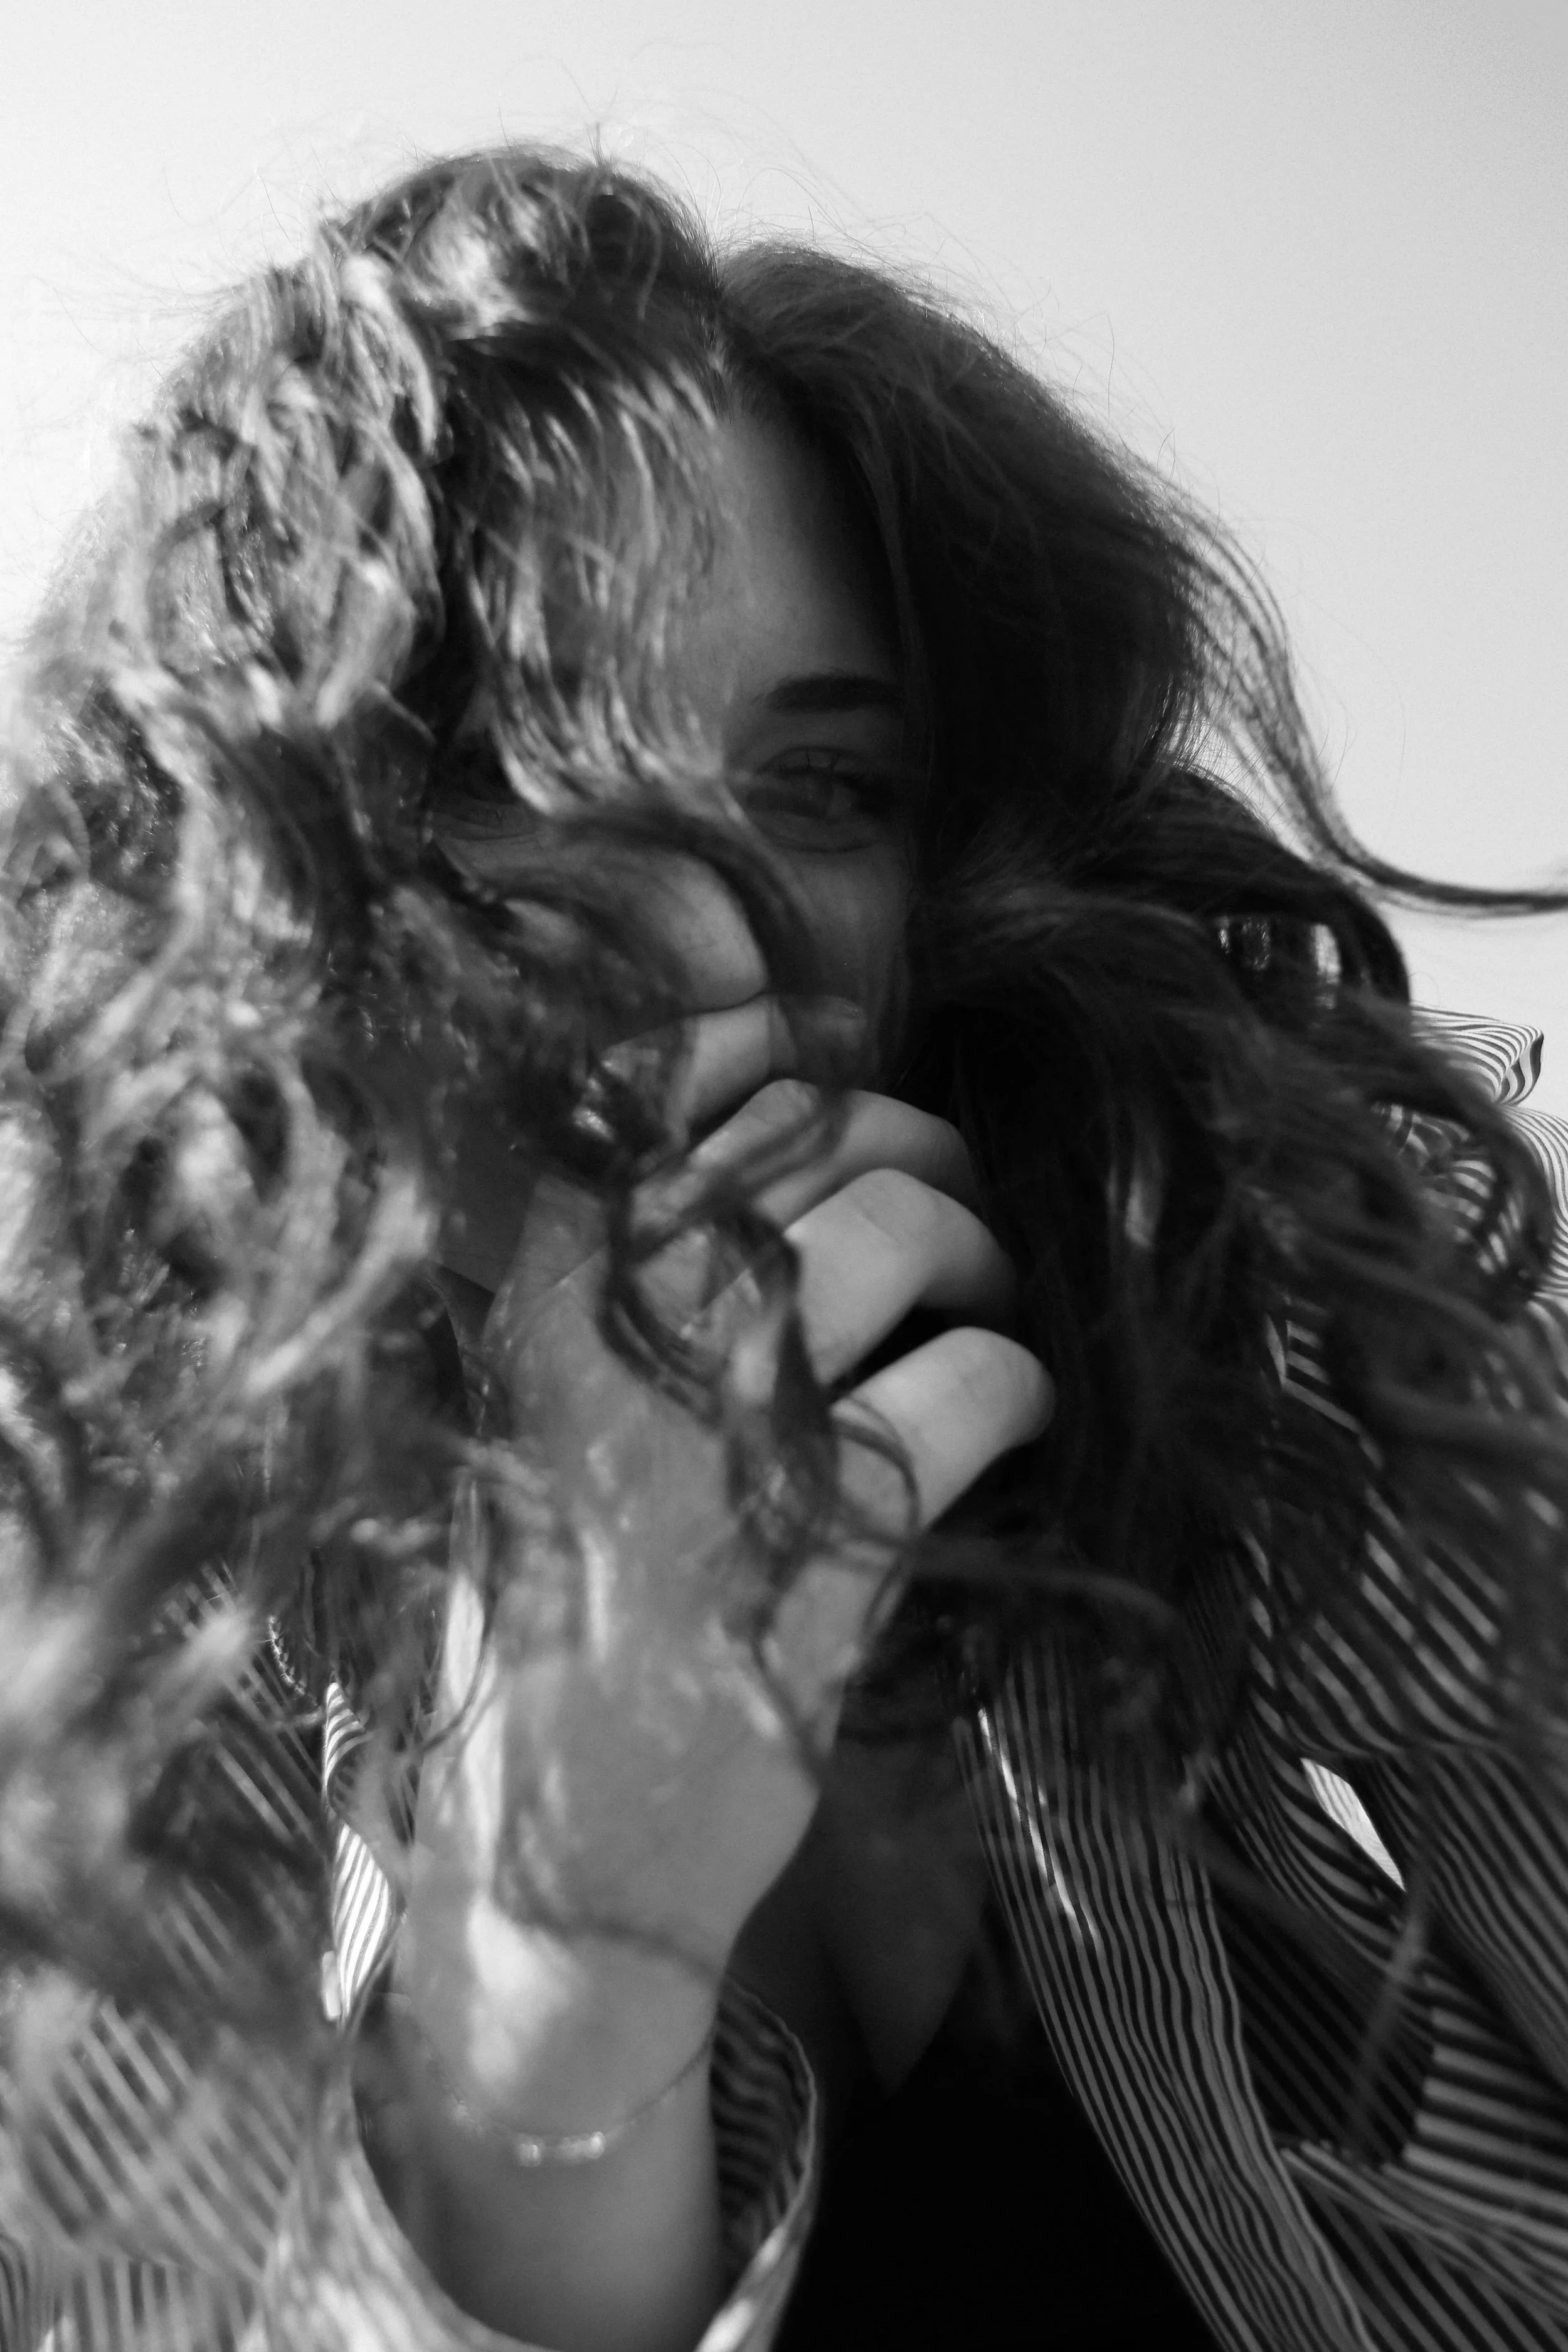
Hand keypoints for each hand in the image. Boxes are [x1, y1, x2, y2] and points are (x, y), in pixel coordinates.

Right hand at [399, 999, 1050, 2113]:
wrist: (558, 1856)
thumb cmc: (565, 1623)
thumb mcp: (549, 1422)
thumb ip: (631, 1287)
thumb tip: (799, 1152)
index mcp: (536, 1292)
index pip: (655, 1081)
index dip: (772, 1040)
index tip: (841, 1045)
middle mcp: (616, 1325)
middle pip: (817, 1135)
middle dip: (920, 1152)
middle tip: (957, 1218)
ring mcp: (717, 1421)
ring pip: (899, 1225)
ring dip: (980, 1253)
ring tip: (989, 1311)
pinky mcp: (825, 1533)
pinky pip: (974, 1380)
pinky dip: (1023, 1384)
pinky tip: (1015, 1421)